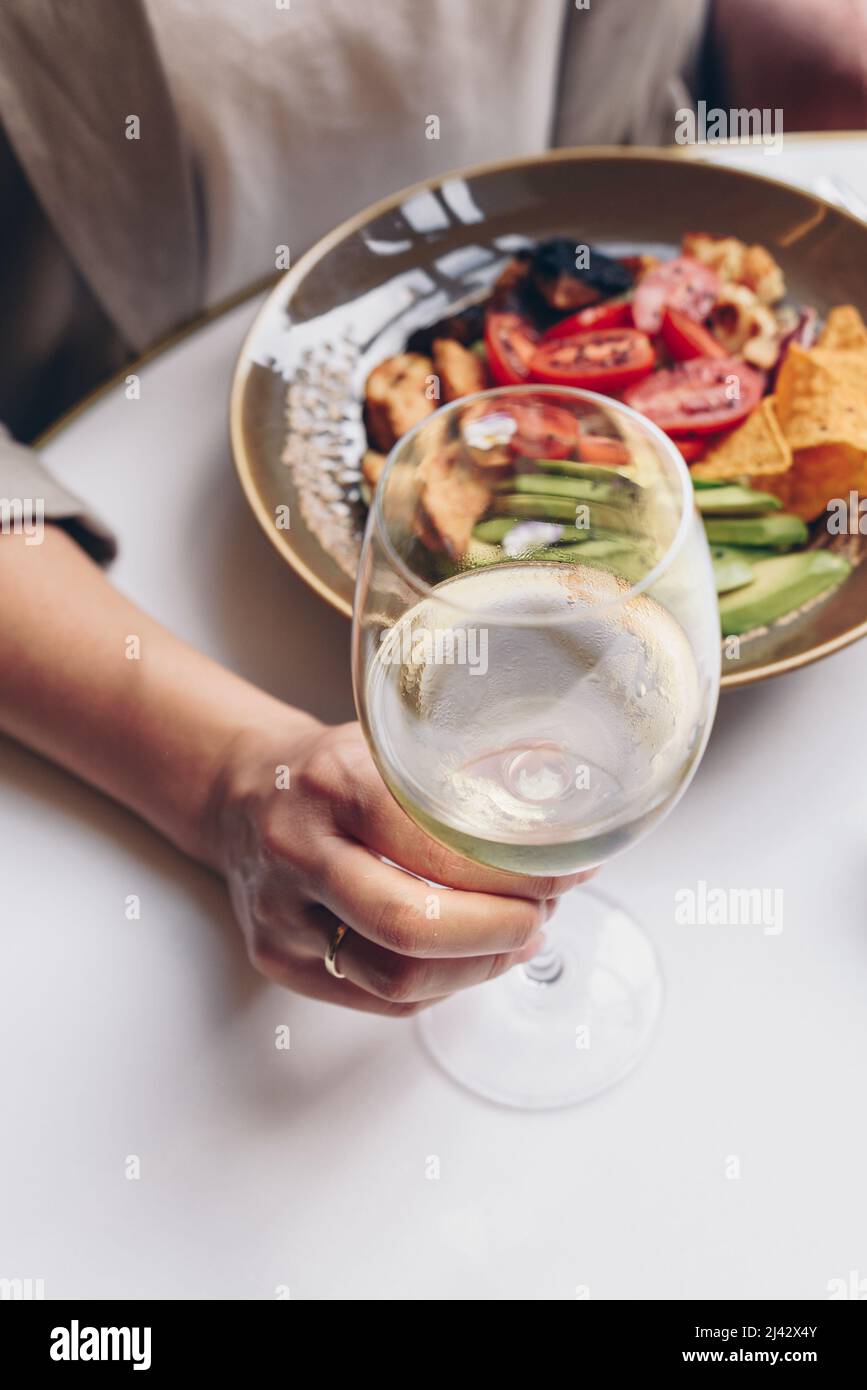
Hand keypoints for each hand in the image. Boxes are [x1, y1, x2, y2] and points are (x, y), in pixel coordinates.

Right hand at [207, 719, 591, 1014]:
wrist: (241, 795)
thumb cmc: (330, 770)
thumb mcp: (391, 742)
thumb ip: (469, 766)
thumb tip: (566, 784)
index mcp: (333, 782)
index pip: (435, 844)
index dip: (513, 870)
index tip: (564, 869)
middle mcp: (297, 851)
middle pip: (411, 926)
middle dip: (499, 931)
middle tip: (543, 913)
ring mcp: (281, 915)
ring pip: (396, 978)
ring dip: (477, 968)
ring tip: (518, 937)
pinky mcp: (278, 960)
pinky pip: (378, 999)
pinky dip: (441, 986)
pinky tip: (471, 958)